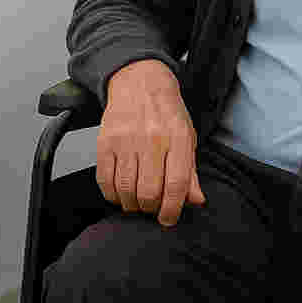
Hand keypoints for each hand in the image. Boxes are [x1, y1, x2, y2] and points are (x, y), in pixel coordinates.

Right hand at [97, 59, 206, 225]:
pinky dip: (112, 194)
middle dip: (150, 209)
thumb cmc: (167, 112)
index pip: (176, 184)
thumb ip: (191, 171)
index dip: (172, 209)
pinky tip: (119, 193)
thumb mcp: (188, 137)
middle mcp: (153, 140)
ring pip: (125, 189)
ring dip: (131, 204)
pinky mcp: (105, 142)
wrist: (140, 82)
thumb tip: (196, 200)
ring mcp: (127, 141)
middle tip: (151, 208)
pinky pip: (105, 180)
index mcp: (178, 139)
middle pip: (148, 192)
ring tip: (136, 202)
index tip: (168, 219)